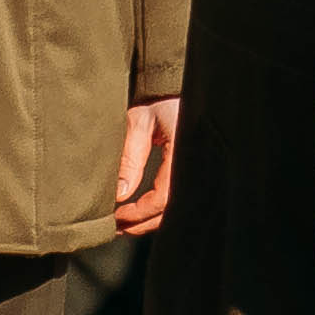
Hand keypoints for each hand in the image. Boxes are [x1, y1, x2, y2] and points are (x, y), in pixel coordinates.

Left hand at [113, 97, 181, 239]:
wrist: (175, 87)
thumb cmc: (157, 101)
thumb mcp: (139, 124)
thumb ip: (130, 159)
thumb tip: (120, 194)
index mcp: (184, 152)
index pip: (163, 197)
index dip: (139, 212)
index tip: (118, 216)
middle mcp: (195, 165)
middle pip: (170, 210)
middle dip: (143, 222)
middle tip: (118, 227)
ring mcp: (196, 170)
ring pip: (175, 208)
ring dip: (150, 219)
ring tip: (126, 223)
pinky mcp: (192, 172)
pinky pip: (177, 198)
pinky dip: (158, 209)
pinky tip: (141, 211)